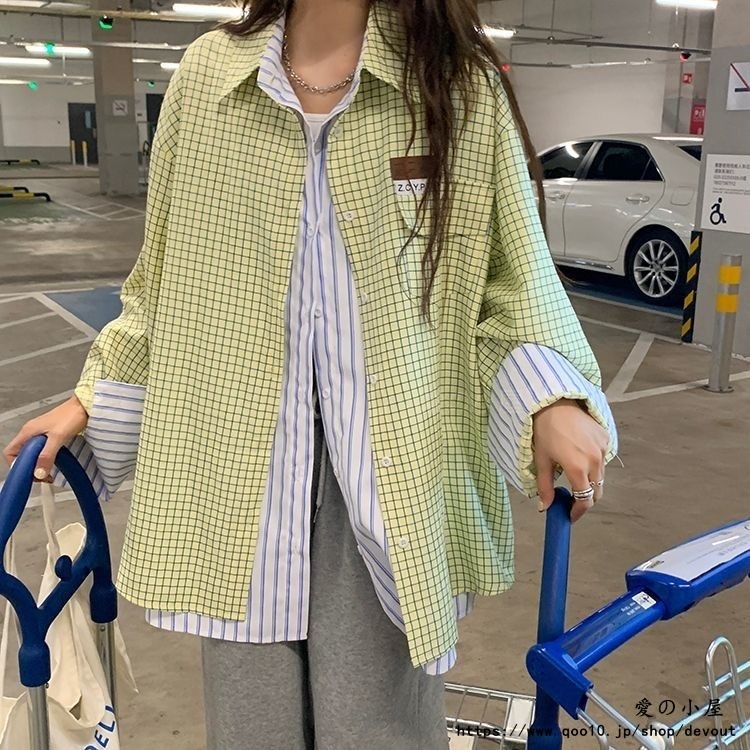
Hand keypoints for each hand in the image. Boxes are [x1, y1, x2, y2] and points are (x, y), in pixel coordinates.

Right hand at [3, 396, 88, 481]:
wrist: (85, 406)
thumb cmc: (71, 416)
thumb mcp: (58, 438)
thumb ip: (47, 455)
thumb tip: (38, 473)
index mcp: (28, 432)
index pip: (10, 452)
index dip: (16, 465)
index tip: (29, 473)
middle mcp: (31, 432)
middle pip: (21, 455)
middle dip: (29, 467)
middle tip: (42, 475)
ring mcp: (41, 432)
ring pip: (33, 453)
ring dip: (39, 464)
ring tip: (49, 472)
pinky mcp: (51, 434)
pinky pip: (42, 449)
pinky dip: (46, 458)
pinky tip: (55, 461)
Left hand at [532, 398, 608, 521]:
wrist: (555, 403)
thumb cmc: (545, 431)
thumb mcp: (542, 460)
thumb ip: (545, 486)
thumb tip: (544, 507)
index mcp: (577, 468)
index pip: (585, 500)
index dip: (578, 512)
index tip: (570, 516)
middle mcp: (594, 461)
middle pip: (596, 491)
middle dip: (585, 499)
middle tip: (571, 500)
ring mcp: (602, 449)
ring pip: (600, 476)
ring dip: (590, 481)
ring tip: (573, 475)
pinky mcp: (605, 438)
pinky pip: (602, 459)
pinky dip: (594, 464)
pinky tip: (579, 456)